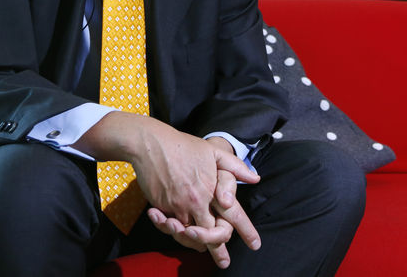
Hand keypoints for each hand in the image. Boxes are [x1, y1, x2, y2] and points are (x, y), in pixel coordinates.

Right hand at [73, 113, 260, 267]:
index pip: (232, 216)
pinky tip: (181, 232)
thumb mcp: (214, 152)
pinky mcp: (161, 207)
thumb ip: (236, 167)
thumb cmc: (184, 146)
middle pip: (210, 233)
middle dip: (218, 248)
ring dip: (196, 242)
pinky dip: (177, 231)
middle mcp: (196, 201)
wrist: (151, 144)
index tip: (255, 244)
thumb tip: (256, 178)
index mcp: (212, 189)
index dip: (246, 231)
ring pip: (189, 234)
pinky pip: (171, 227)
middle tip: (224, 261)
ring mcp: (177, 206)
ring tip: (203, 249)